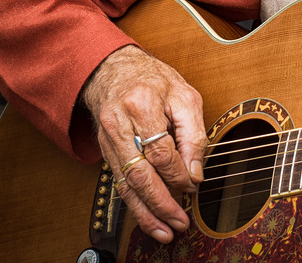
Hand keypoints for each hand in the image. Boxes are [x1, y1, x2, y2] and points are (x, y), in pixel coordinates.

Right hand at [82, 44, 206, 243]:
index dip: (178, 173)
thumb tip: (196, 172)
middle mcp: (119, 125)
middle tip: (180, 222)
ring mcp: (107, 140)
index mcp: (141, 105)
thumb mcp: (184, 95)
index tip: (194, 185)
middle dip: (161, 203)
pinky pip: (119, 182)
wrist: (114, 70)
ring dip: (146, 212)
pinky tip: (148, 217)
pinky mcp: (104, 151)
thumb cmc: (154, 80)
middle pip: (139, 173)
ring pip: (125, 184)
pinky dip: (134, 203)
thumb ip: (193, 133)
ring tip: (165, 231)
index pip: (160, 151)